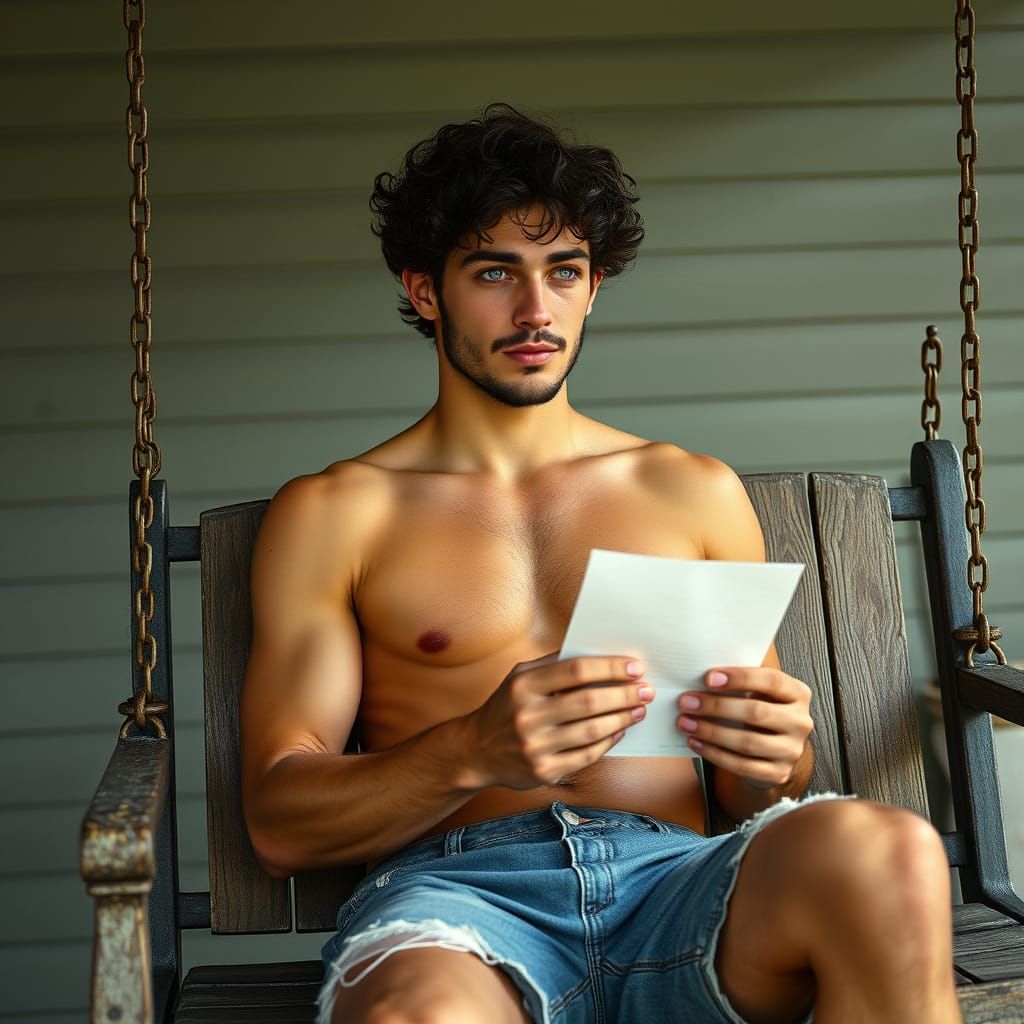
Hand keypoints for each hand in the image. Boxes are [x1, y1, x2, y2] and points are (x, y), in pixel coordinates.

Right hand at [464, 653, 654, 789]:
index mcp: (523, 685)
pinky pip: (586, 756)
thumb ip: (553, 663)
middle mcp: (527, 716)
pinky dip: (608, 742)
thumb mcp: (520, 677)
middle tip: (646, 690)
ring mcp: (535, 746)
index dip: (609, 668)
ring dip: (622, 719)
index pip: (575, 671)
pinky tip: (620, 731)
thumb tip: (598, 654)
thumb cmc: (507, 706)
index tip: (634, 667)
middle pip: (588, 702)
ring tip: (639, 710)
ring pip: (592, 731)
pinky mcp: (544, 771)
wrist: (475, 750)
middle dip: (624, 694)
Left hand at [677, 668, 812, 788]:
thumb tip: (703, 680)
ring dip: (711, 732)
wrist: (776, 749)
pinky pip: (742, 766)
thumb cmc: (760, 710)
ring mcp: (792, 750)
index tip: (708, 678)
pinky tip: (696, 743)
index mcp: (798, 693)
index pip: (772, 681)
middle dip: (716, 706)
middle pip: (756, 712)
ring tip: (685, 723)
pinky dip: (715, 754)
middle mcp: (800, 722)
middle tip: (686, 702)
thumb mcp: (761, 692)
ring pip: (748, 742)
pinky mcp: (778, 773)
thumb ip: (742, 684)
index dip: (740, 678)